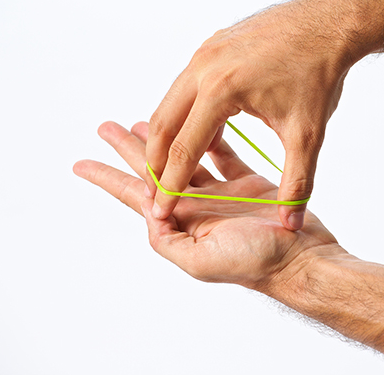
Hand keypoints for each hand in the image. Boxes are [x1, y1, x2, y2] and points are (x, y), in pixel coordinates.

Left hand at [74, 121, 338, 288]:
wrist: (302, 259)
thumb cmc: (256, 264)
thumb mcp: (202, 260)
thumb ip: (169, 239)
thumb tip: (145, 210)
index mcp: (181, 222)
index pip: (136, 196)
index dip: (107, 178)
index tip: (80, 164)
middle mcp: (196, 207)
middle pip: (154, 170)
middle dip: (129, 149)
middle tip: (107, 125)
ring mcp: (221, 194)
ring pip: (184, 158)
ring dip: (163, 140)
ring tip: (143, 120)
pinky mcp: (247, 183)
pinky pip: (223, 154)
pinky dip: (211, 138)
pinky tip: (199, 123)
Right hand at [146, 0, 363, 229]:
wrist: (331, 21)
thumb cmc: (319, 74)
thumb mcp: (308, 134)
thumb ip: (297, 183)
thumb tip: (292, 225)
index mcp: (221, 91)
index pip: (183, 149)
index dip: (169, 184)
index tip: (158, 208)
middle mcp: (204, 68)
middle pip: (162, 124)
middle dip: (154, 160)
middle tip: (154, 189)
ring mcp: (205, 53)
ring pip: (170, 102)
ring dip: (167, 135)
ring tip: (171, 165)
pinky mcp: (212, 46)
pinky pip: (186, 85)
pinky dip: (184, 112)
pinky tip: (202, 133)